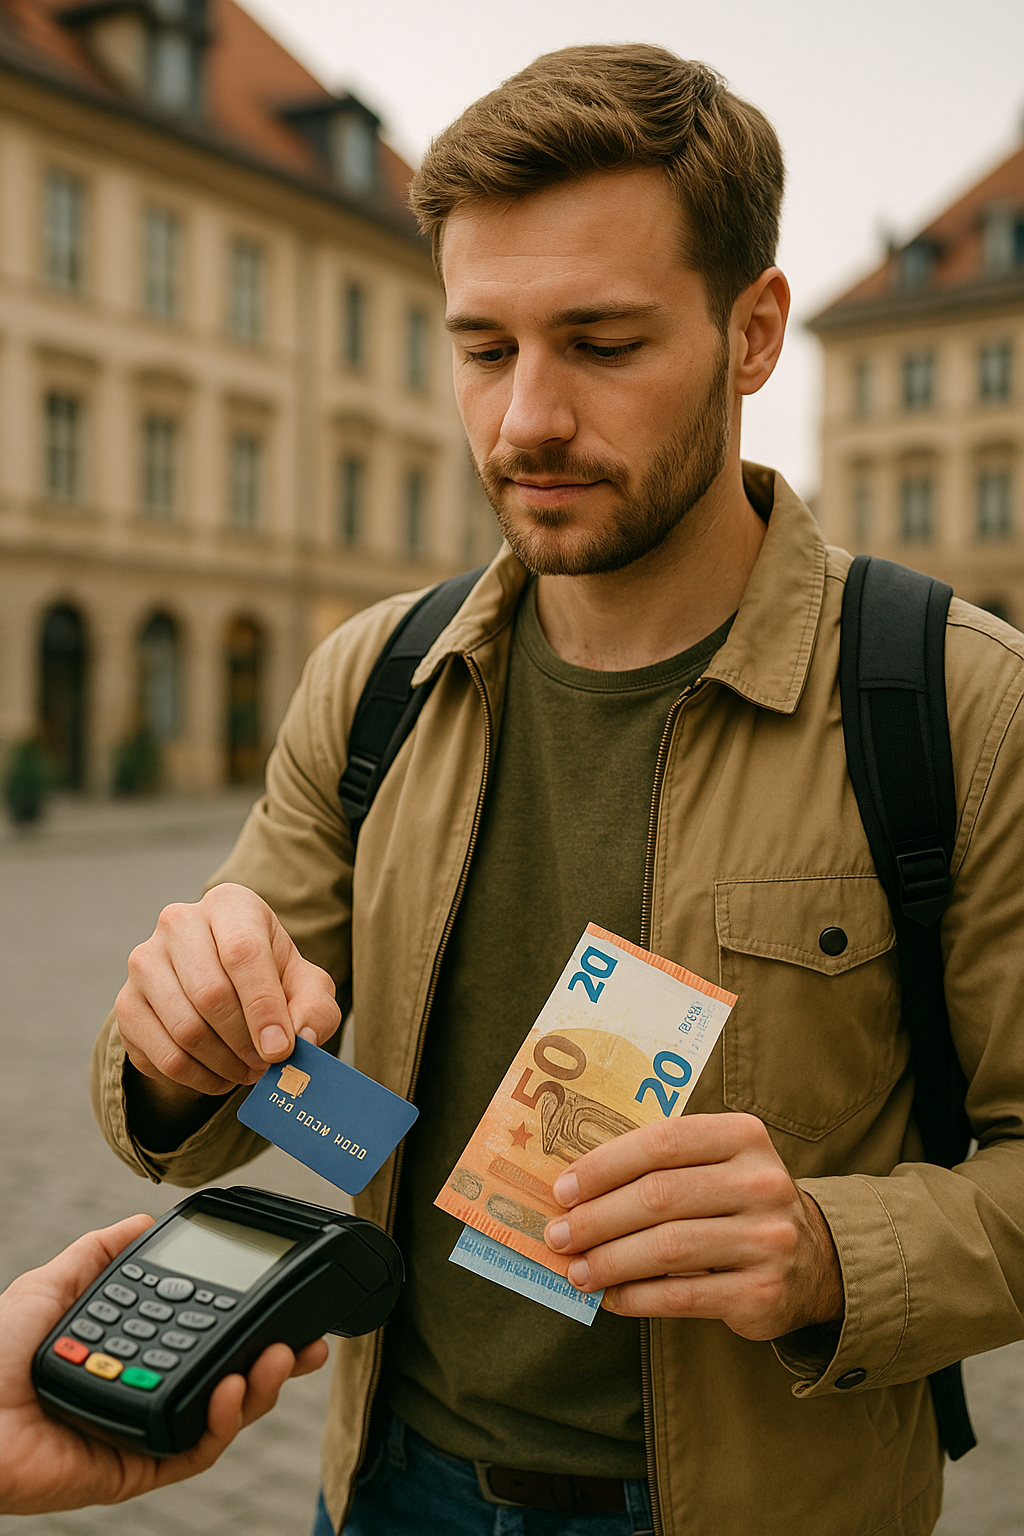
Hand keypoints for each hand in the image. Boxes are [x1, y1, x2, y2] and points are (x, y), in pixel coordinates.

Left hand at [0, 1214, 328, 1514]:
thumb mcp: (52, 1286)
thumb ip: (99, 1255)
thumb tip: (143, 1221)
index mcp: (136, 1351)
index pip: (205, 1336)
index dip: (249, 1323)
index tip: (285, 1302)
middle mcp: (148, 1389)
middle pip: (230, 1379)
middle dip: (279, 1363)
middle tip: (311, 1343)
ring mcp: (147, 1429)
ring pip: (224, 1416)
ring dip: (261, 1387)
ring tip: (280, 1358)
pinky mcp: (138, 1465)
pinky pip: (193, 1448)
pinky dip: (221, 1420)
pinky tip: (231, 1388)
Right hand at [116, 883, 340, 1117]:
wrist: (221, 987)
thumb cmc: (270, 979)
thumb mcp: (305, 987)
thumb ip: (314, 1008)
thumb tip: (303, 1039)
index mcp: (229, 905)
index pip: (242, 953)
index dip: (263, 1007)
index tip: (281, 1049)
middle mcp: (179, 923)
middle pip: (210, 994)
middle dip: (245, 1041)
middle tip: (266, 1066)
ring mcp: (145, 961)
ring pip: (186, 1029)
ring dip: (224, 1064)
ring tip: (248, 1071)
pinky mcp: (127, 1002)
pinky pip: (164, 1054)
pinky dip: (199, 1078)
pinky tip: (221, 1076)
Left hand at [543, 1112, 843, 1339]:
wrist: (813, 1261)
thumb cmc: (737, 1203)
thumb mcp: (715, 1165)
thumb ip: (659, 1166)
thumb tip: (574, 1190)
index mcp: (743, 1136)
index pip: (662, 1141)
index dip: (605, 1165)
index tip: (563, 1189)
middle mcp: (762, 1183)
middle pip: (660, 1196)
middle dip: (597, 1218)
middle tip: (559, 1235)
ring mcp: (768, 1239)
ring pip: (668, 1248)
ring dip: (610, 1262)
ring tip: (577, 1271)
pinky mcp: (764, 1292)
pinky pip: (684, 1296)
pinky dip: (638, 1297)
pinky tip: (612, 1297)